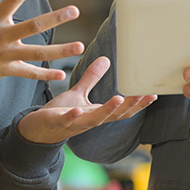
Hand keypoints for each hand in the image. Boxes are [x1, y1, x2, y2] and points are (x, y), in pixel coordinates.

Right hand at [0, 0, 83, 84]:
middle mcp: (1, 36)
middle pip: (32, 26)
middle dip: (55, 18)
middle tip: (75, 10)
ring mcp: (5, 55)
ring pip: (36, 53)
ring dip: (60, 51)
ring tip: (80, 46)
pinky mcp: (6, 70)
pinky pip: (28, 73)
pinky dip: (45, 75)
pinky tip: (62, 74)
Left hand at [17, 56, 156, 143]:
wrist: (36, 130)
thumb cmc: (59, 113)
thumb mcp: (78, 93)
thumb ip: (92, 78)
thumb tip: (106, 60)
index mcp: (96, 113)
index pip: (122, 110)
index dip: (138, 104)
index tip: (153, 93)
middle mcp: (89, 120)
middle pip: (114, 115)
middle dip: (130, 106)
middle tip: (145, 95)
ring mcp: (74, 123)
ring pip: (95, 119)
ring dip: (107, 110)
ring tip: (119, 99)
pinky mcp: (58, 123)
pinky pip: (67, 121)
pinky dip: (73, 117)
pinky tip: (78, 111)